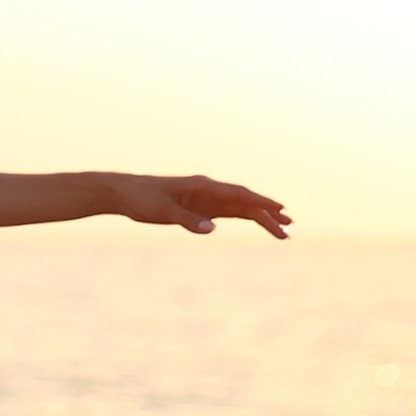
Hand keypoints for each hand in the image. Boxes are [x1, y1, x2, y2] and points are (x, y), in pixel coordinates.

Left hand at [112, 174, 291, 238]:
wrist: (126, 193)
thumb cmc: (143, 199)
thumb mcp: (161, 212)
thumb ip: (187, 220)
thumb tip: (212, 229)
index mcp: (203, 186)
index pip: (238, 194)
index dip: (260, 202)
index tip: (279, 210)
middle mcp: (210, 190)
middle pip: (245, 202)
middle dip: (267, 214)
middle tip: (289, 228)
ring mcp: (208, 199)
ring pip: (242, 208)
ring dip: (262, 217)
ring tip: (284, 229)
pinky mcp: (202, 208)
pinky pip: (231, 213)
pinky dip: (247, 218)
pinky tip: (261, 223)